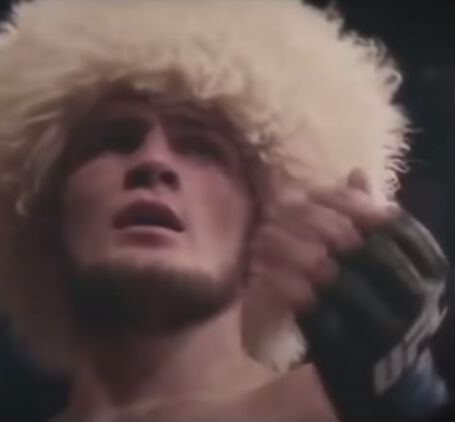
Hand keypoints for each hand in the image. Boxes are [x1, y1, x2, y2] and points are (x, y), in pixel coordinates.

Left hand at [249, 169, 449, 420]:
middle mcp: (415, 298)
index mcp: (430, 270)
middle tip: (275, 211)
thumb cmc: (382, 310)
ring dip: (287, 251)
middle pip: (357, 244)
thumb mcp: (387, 268)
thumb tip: (355, 175)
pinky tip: (260, 272)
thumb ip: (372, 223)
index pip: (391, 222)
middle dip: (310, 223)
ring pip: (330, 275)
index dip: (347, 203)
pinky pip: (311, 311)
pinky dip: (281, 286)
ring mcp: (385, 328)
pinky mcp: (351, 352)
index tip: (311, 193)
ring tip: (260, 238)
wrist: (385, 382)